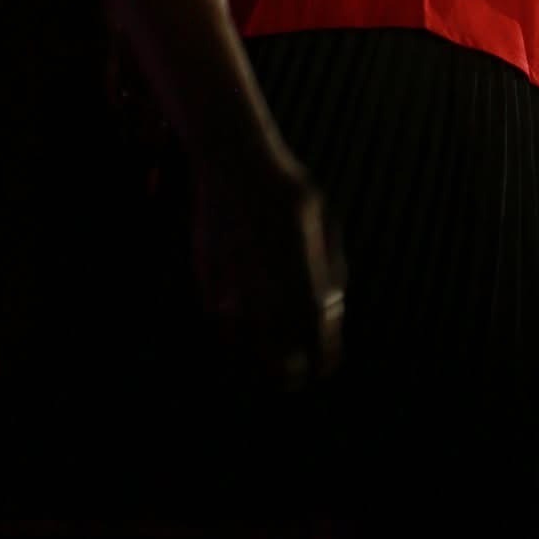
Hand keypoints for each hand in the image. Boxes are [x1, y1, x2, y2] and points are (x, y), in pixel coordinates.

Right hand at [190, 154, 346, 391]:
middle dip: (290, 372)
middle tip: (298, 377)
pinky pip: (218, 324)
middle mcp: (263, 281)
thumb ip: (332, 266)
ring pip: (242, 347)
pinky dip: (232, 340)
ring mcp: (229, 282)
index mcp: (299, 267)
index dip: (321, 356)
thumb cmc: (286, 189)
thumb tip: (334, 307)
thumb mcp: (323, 221)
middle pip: (277, 352)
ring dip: (257, 363)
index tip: (325, 365)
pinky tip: (244, 341)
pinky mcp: (204, 279)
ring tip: (271, 370)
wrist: (231, 161)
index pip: (314, 332)